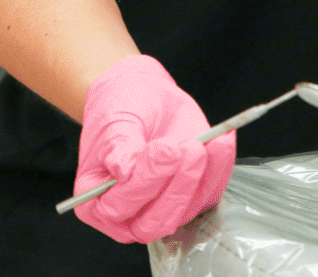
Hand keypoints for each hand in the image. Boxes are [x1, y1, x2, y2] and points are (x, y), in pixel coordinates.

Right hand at [73, 54, 235, 243]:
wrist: (145, 97)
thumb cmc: (121, 110)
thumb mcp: (113, 122)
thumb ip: (118, 146)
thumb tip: (124, 171)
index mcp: (96, 202)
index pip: (119, 207)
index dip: (144, 182)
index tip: (165, 149)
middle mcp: (129, 213)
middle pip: (155, 221)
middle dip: (177, 187)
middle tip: (190, 148)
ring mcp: (163, 204)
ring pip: (187, 210)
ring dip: (200, 178)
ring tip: (204, 141)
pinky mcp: (192, 191)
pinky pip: (211, 190)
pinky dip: (220, 168)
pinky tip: (221, 140)